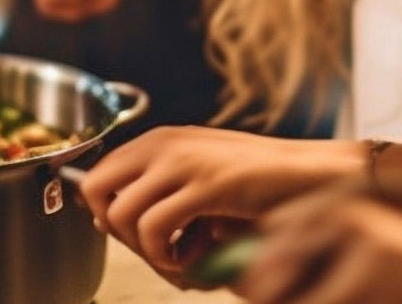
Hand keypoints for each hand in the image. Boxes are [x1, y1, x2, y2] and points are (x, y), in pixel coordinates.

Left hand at [77, 127, 364, 280]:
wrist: (309, 175)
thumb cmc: (258, 182)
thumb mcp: (198, 175)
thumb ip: (156, 189)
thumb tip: (103, 219)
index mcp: (159, 139)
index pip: (95, 175)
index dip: (103, 215)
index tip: (134, 237)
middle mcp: (163, 143)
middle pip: (93, 190)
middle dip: (114, 232)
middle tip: (151, 250)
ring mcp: (182, 161)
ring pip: (120, 214)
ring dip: (143, 251)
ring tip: (177, 262)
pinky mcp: (205, 184)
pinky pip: (154, 228)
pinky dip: (164, 256)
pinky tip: (190, 261)